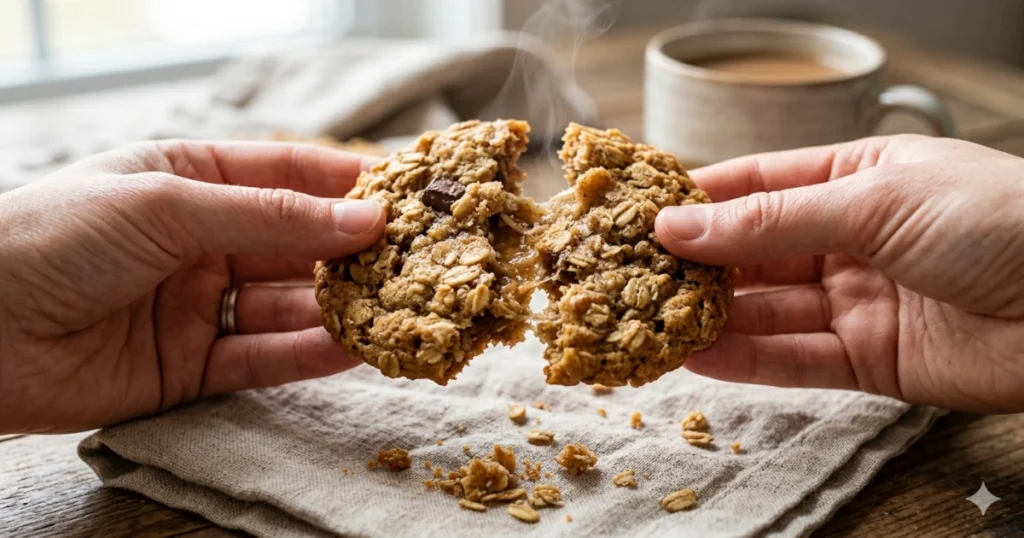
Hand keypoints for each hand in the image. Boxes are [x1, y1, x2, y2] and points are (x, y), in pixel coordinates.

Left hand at [0, 141, 384, 432]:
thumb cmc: (51, 239)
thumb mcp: (167, 207)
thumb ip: (270, 217)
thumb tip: (364, 217)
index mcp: (190, 181)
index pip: (288, 175)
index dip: (348, 184)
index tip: (407, 195)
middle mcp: (201, 243)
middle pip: (298, 245)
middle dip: (355, 253)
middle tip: (418, 260)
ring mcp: (198, 307)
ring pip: (289, 307)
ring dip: (342, 309)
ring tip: (400, 309)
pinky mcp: (191, 369)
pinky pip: (264, 359)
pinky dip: (309, 355)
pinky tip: (355, 347)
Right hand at [655, 135, 1023, 412]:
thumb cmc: (998, 221)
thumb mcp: (875, 200)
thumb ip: (773, 220)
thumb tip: (680, 227)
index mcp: (856, 179)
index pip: (758, 184)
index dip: (698, 199)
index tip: (639, 213)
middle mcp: (850, 239)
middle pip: (754, 252)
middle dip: (696, 264)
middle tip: (632, 275)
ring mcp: (857, 301)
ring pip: (766, 310)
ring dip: (711, 317)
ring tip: (649, 321)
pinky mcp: (868, 360)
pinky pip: (793, 360)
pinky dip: (744, 361)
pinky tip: (696, 357)